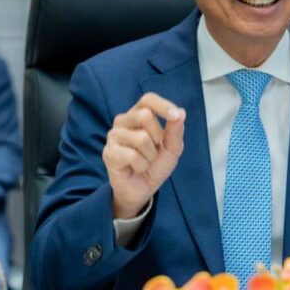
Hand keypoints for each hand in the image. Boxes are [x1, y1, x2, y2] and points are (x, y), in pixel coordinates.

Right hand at [103, 93, 184, 218]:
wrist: (143, 188)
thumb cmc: (156, 164)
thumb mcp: (172, 148)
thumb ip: (176, 130)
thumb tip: (181, 112)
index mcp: (138, 114)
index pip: (148, 100)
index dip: (162, 105)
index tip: (175, 116)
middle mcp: (123, 121)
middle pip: (144, 116)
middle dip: (158, 136)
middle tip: (155, 149)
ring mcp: (113, 136)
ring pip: (141, 137)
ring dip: (150, 155)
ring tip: (145, 160)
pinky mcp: (108, 153)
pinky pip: (132, 156)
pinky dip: (142, 165)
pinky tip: (137, 168)